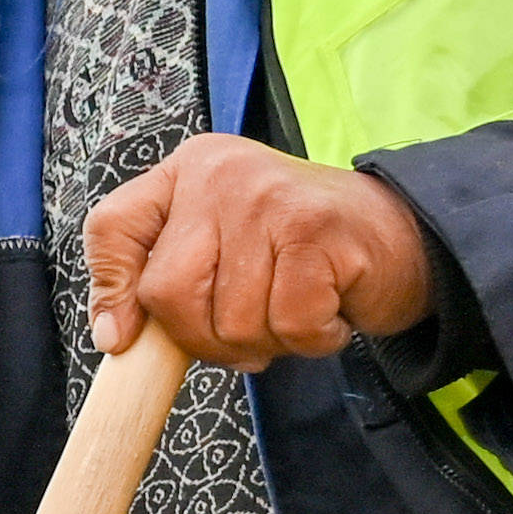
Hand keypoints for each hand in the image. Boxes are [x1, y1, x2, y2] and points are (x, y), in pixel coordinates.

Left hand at [76, 139, 429, 370]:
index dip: (111, 291)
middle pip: (168, 291)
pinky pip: (288, 324)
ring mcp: (269, 198)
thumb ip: (165, 279)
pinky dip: (312, 339)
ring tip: (295, 310)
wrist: (402, 234)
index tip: (123, 339)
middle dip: (205, 339)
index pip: (113, 227)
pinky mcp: (316, 230)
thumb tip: (115, 338)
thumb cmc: (301, 251)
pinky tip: (327, 312)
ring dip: (267, 342)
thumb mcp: (221, 247)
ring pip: (230, 321)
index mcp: (187, 171)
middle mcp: (222, 174)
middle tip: (247, 332)